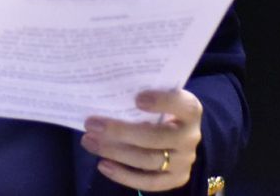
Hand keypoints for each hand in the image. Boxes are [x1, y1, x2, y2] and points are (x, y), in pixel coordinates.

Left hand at [80, 90, 203, 191]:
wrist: (179, 134)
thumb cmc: (161, 110)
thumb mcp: (158, 98)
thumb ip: (140, 98)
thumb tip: (104, 98)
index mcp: (190, 110)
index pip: (182, 104)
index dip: (162, 102)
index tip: (137, 99)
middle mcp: (191, 136)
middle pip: (156, 137)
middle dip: (120, 132)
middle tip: (92, 124)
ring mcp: (185, 160)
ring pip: (149, 160)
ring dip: (115, 152)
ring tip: (89, 142)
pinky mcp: (176, 179)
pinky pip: (149, 182)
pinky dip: (124, 175)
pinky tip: (103, 165)